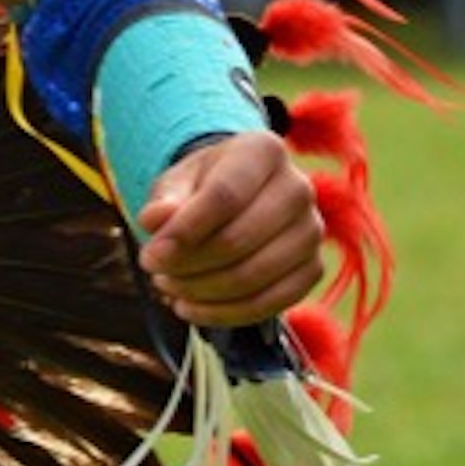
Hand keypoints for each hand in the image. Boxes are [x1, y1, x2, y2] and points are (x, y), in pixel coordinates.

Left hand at [138, 131, 327, 328]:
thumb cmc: (203, 187)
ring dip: (202, 292)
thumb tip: (156, 220)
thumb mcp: (176, 183)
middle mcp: (298, 187)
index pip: (224, 195)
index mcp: (264, 151)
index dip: (184, 231)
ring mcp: (311, 230)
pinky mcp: (313, 268)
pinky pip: (271, 303)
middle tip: (155, 272)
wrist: (238, 199)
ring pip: (253, 276)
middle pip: (238, 239)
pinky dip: (225, 314)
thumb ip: (164, 200)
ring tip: (169, 287)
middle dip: (188, 265)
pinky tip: (192, 309)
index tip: (151, 255)